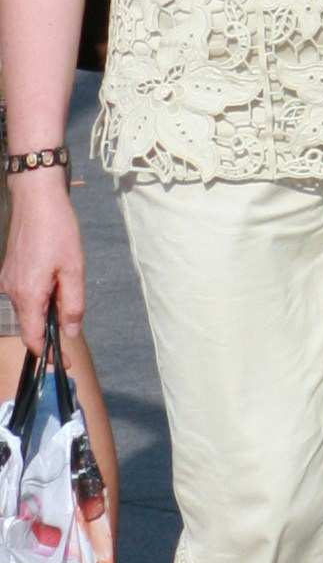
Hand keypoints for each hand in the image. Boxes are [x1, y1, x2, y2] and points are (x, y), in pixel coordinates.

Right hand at [0, 168, 81, 344]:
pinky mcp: (10, 271)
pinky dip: (38, 299)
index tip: (62, 364)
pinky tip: (54, 287)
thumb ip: (73, 303)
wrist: (35, 198)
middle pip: (29, 326)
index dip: (47, 355)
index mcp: (28, 294)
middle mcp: (12, 292)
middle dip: (47, 336)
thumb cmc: (57, 229)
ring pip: (27, 310)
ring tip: (66, 303)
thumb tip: (70, 332)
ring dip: (44, 314)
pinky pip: (24, 295)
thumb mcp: (74, 268)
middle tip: (68, 341)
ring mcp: (8, 281)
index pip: (33, 338)